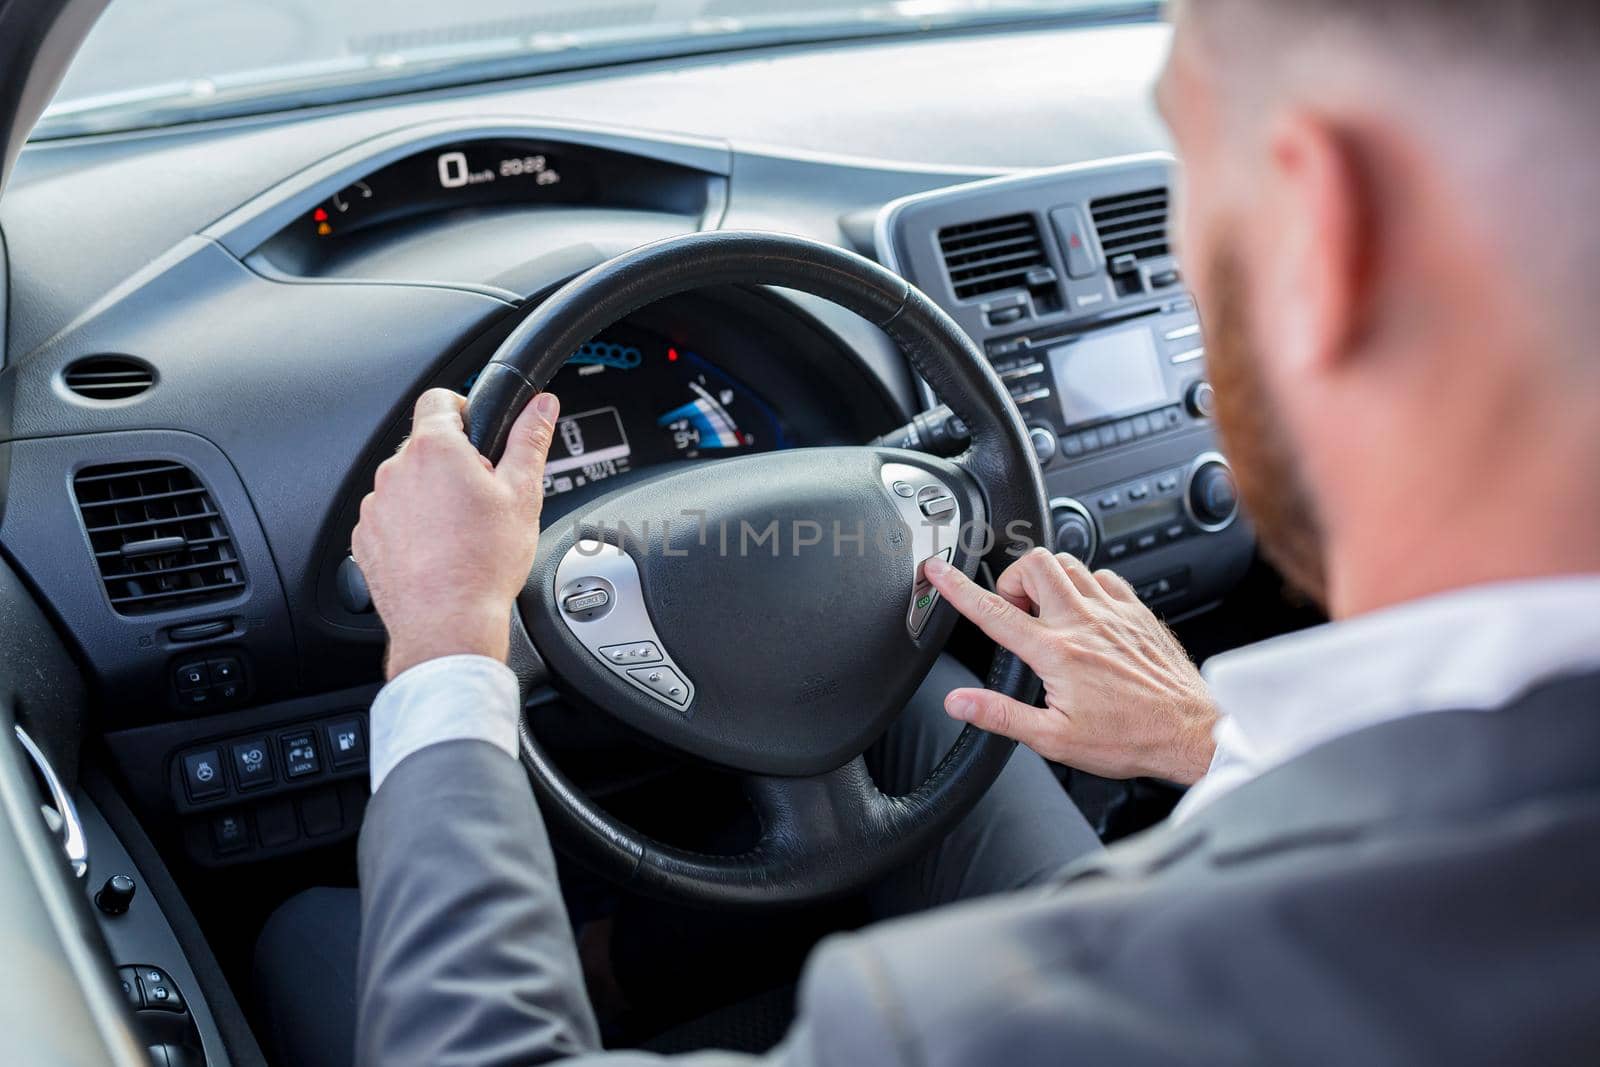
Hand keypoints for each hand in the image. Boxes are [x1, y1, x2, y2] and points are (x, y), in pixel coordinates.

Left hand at [352, 388, 559, 679]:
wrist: (447, 623)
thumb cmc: (483, 565)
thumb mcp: (523, 495)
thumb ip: (530, 440)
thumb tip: (540, 406)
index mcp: (435, 449)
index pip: (440, 399)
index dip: (465, 410)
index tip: (479, 434)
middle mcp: (396, 470)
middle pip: (426, 446)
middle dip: (454, 463)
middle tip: (483, 497)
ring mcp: (376, 505)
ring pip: (408, 484)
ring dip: (430, 496)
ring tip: (460, 532)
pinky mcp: (366, 537)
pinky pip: (390, 517)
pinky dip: (410, 527)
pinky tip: (437, 551)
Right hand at [923, 549, 1217, 783]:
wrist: (1191, 733)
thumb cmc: (1130, 738)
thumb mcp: (1054, 739)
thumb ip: (1000, 715)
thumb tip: (959, 703)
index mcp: (1056, 653)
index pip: (994, 611)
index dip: (958, 588)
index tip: (938, 570)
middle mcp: (1084, 622)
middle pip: (1034, 564)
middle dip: (1012, 577)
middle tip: (1014, 609)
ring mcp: (1113, 612)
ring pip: (1069, 562)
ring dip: (1048, 578)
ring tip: (1047, 611)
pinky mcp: (1137, 611)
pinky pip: (1104, 575)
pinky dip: (1086, 585)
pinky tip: (1086, 612)